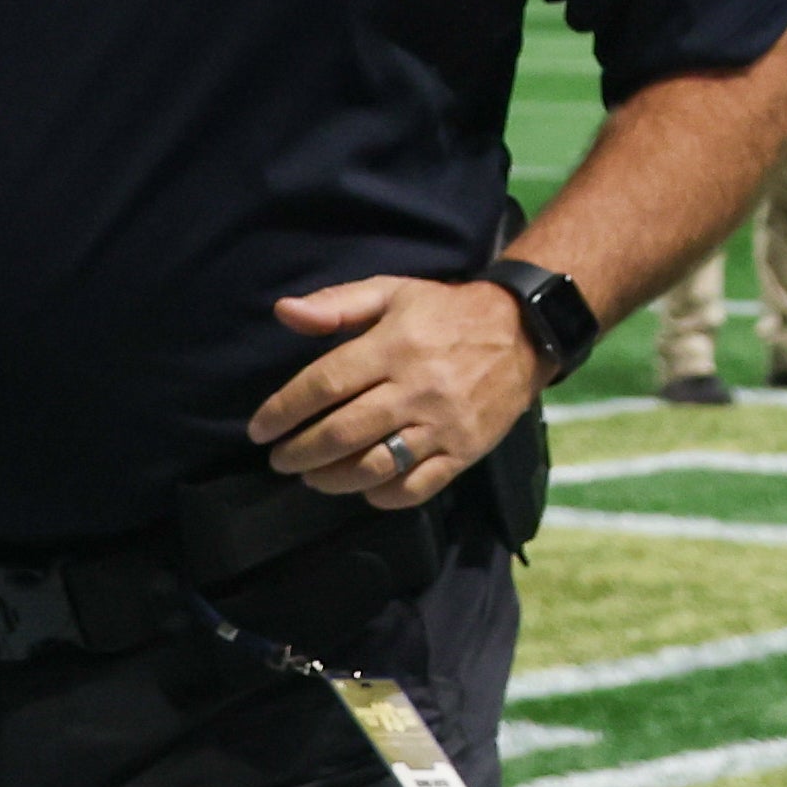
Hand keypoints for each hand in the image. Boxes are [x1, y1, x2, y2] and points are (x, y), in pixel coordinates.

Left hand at [248, 276, 543, 509]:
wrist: (526, 331)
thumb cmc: (446, 312)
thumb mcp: (393, 291)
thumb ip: (337, 304)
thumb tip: (284, 312)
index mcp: (394, 346)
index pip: (324, 385)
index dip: (282, 411)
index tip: (260, 430)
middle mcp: (417, 388)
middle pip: (341, 433)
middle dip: (298, 453)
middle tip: (280, 459)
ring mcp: (443, 424)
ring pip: (375, 466)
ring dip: (331, 478)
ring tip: (314, 476)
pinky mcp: (465, 450)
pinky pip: (416, 486)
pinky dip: (382, 495)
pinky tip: (366, 487)